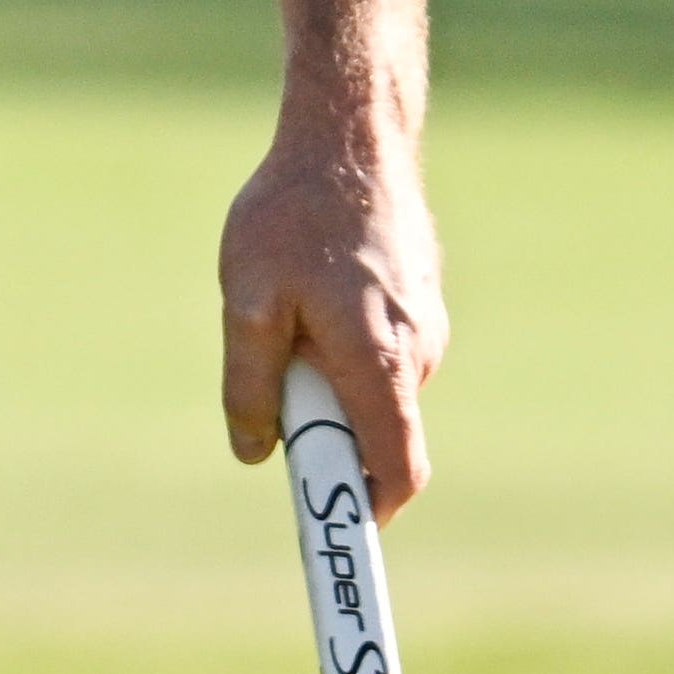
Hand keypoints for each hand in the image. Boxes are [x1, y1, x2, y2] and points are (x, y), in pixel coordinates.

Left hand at [218, 120, 447, 499]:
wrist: (351, 136)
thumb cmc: (292, 215)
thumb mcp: (247, 302)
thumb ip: (249, 385)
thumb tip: (255, 452)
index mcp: (379, 363)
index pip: (397, 471)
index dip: (369, 514)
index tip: (337, 537)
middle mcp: (418, 352)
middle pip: (380, 435)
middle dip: (329, 434)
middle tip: (278, 394)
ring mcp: (426, 325)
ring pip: (377, 389)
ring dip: (333, 381)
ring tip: (289, 314)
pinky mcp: (420, 302)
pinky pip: (383, 353)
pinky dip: (347, 349)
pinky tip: (314, 291)